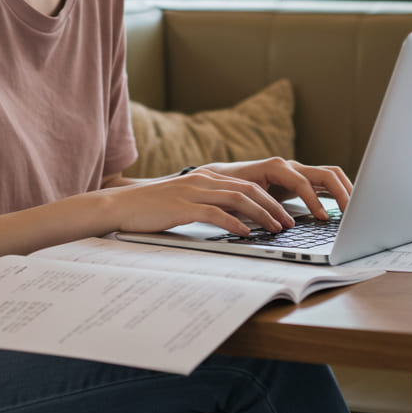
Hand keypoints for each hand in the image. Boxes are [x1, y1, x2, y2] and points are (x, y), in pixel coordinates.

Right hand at [103, 158, 351, 237]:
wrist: (121, 206)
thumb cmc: (153, 209)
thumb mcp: (186, 203)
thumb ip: (209, 206)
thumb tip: (236, 221)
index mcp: (206, 178)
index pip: (247, 185)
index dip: (270, 199)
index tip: (285, 215)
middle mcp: (203, 180)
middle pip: (248, 189)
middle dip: (273, 206)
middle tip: (289, 223)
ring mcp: (193, 192)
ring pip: (238, 199)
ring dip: (262, 215)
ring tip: (276, 229)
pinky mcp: (183, 206)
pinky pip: (216, 213)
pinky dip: (235, 224)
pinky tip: (247, 235)